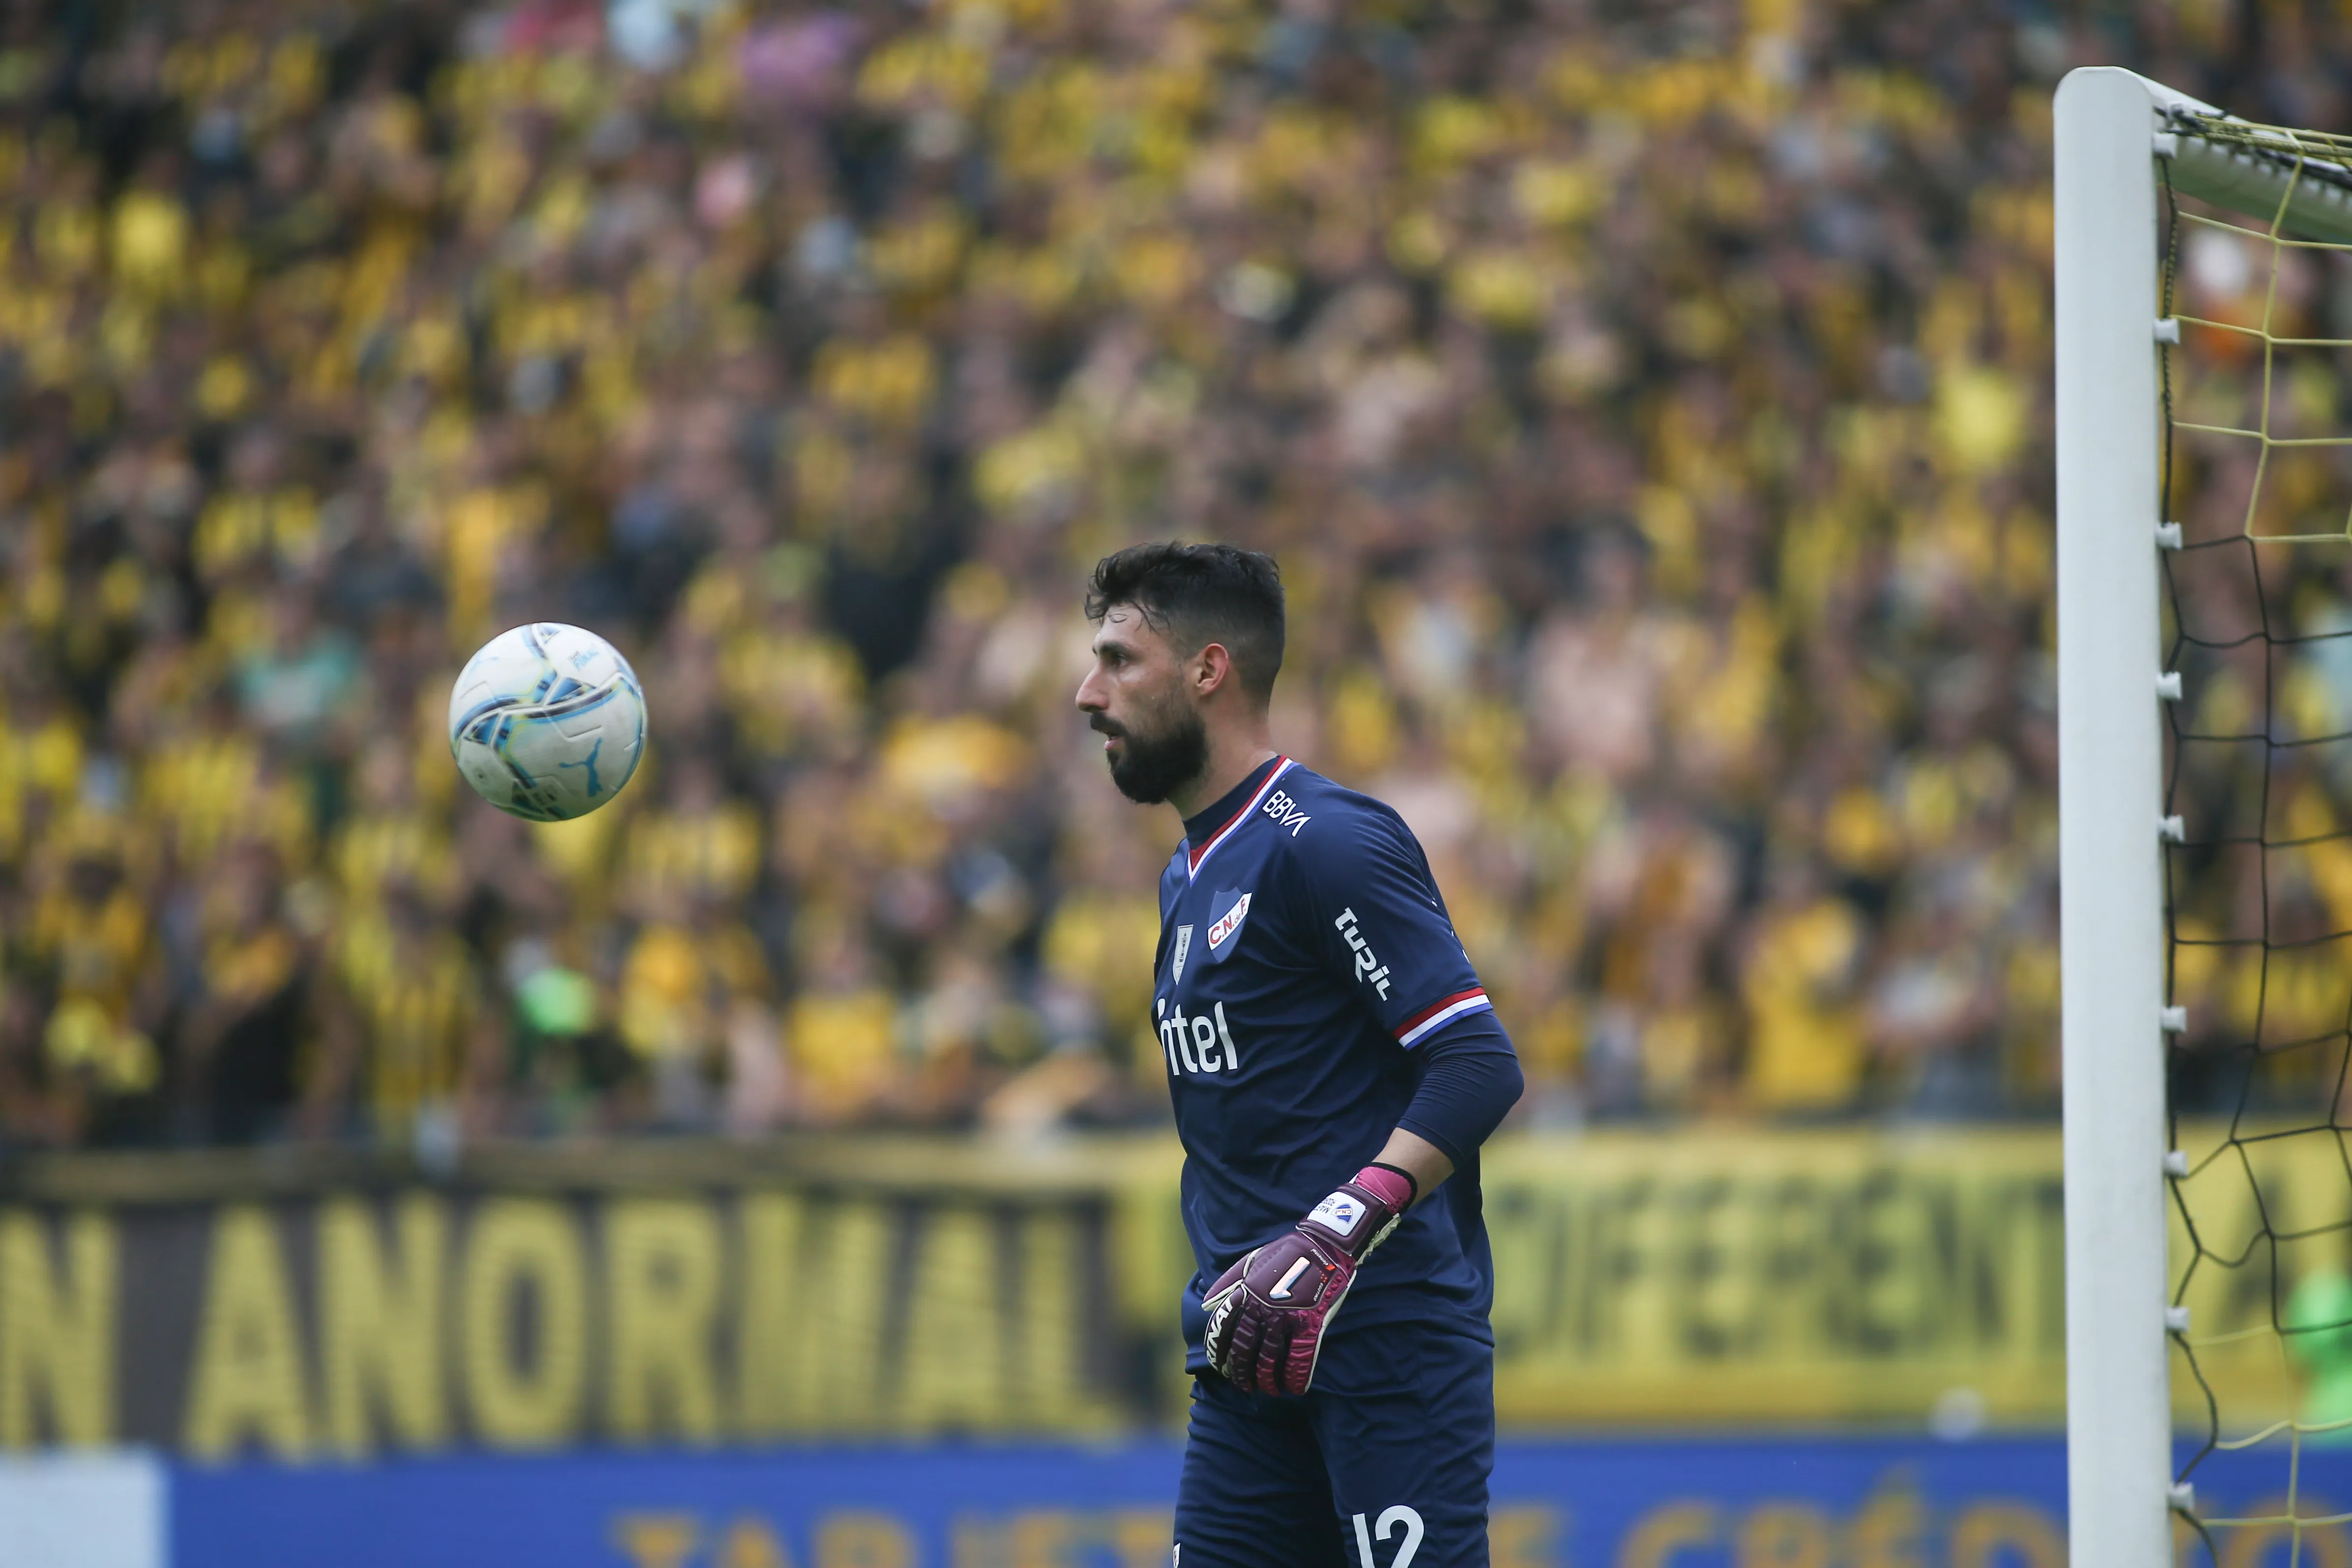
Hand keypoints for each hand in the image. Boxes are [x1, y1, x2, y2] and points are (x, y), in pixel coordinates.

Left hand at [1201, 1164, 1414, 1395]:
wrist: (1322, 1245)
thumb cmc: (1286, 1253)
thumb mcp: (1250, 1261)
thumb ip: (1228, 1283)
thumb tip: (1206, 1304)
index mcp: (1245, 1294)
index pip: (1224, 1330)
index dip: (1219, 1352)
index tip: (1220, 1367)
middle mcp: (1261, 1308)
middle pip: (1245, 1349)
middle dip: (1241, 1372)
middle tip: (1243, 1385)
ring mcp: (1285, 1317)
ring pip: (1269, 1358)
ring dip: (1266, 1380)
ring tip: (1267, 1390)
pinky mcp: (1310, 1323)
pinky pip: (1299, 1358)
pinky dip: (1295, 1376)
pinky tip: (1294, 1388)